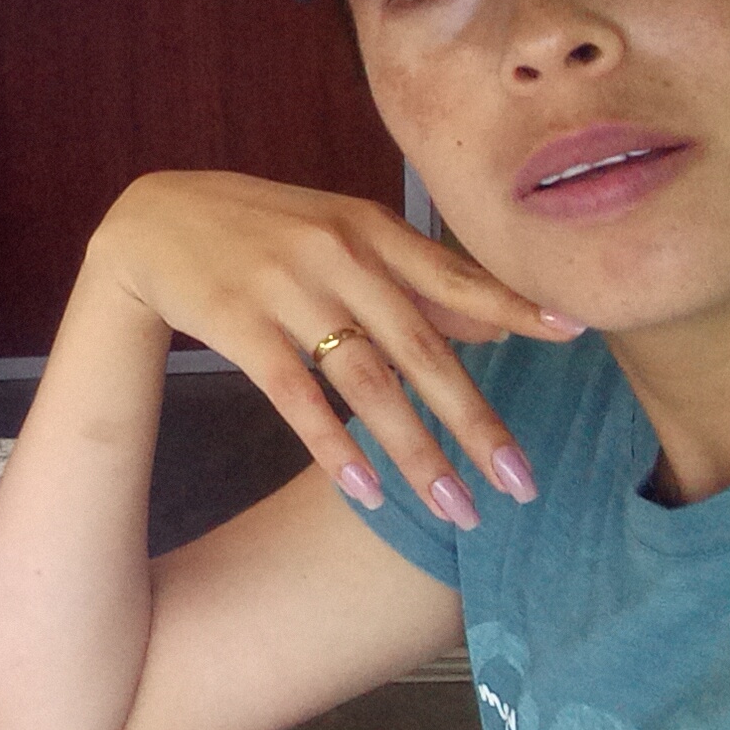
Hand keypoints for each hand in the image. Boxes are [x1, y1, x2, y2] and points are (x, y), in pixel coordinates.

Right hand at [83, 172, 581, 524]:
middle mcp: (335, 254)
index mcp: (369, 227)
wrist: (154, 221)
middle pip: (419, 348)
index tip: (576, 334)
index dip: (513, 304)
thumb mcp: (340, 235)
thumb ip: (414, 279)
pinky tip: (366, 492)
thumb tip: (499, 326)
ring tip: (455, 508)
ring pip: (364, 381)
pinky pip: (296, 397)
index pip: (453, 274)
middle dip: (474, 420)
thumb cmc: (261, 230)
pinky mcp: (237, 325)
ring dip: (413, 451)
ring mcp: (285, 289)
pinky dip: (333, 447)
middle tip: (520, 483)